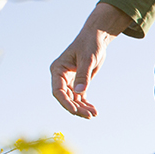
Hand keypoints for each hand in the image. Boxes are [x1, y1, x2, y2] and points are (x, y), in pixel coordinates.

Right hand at [50, 3, 130, 118]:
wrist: (96, 38)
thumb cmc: (89, 45)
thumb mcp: (87, 59)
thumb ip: (83, 76)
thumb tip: (80, 93)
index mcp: (58, 69)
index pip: (58, 90)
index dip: (65, 102)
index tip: (74, 111)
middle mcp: (61, 77)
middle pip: (65, 98)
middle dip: (76, 108)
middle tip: (89, 115)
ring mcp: (69, 80)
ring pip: (73, 99)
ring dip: (82, 108)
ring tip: (94, 114)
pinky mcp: (79, 82)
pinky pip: (80, 97)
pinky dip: (86, 104)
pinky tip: (94, 111)